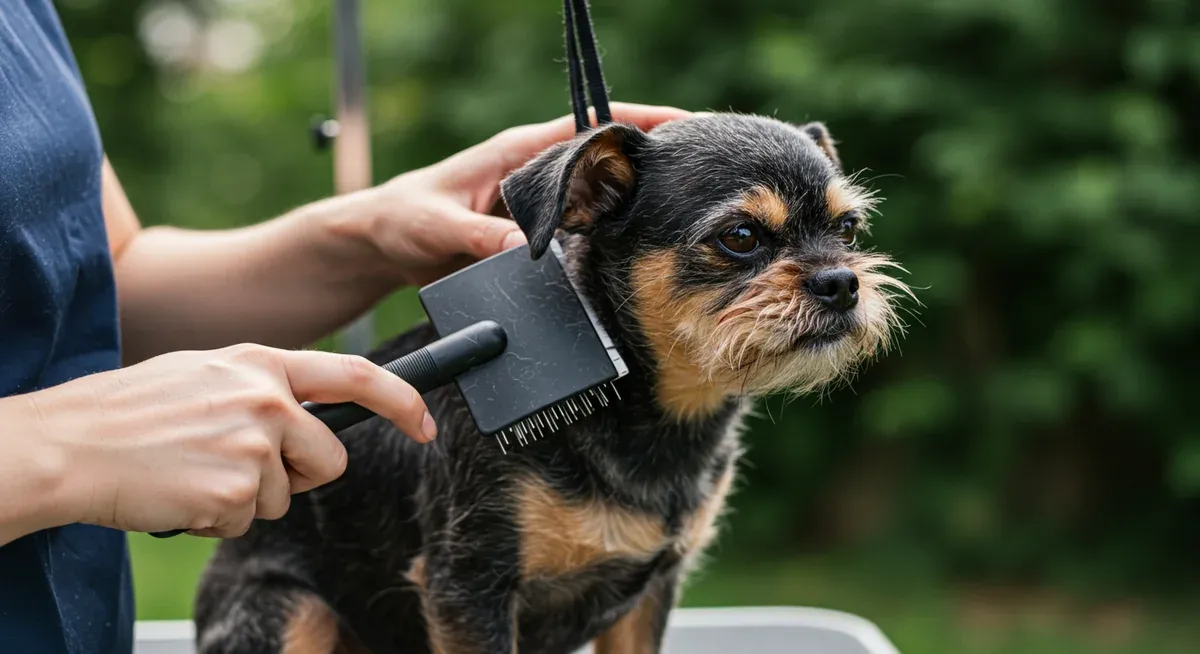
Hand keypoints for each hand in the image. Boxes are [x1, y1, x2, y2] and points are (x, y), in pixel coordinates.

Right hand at [28, 344, 433, 537]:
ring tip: (195, 471)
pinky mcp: (236, 489)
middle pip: (330, 458)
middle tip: (241, 468)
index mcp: (262, 363)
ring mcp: (254, 444)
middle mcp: (267, 398)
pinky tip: (182, 491)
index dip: (401, 400)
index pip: (356, 374)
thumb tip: (307, 420)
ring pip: (286, 496)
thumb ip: (264, 388)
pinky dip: (217, 518)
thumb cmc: (132, 411)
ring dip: (247, 498)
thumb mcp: (206, 373)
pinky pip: (247, 520)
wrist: (69, 443)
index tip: (426, 423)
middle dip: (299, 476)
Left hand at [366, 102, 691, 285]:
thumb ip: (479, 236)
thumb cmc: (404, 219)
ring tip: (685, 215)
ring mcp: (541, 206)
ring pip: (601, 198)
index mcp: (520, 152)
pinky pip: (582, 233)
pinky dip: (610, 238)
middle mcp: (538, 173)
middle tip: (706, 175)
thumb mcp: (438, 227)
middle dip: (656, 162)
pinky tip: (636, 255)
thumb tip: (522, 251)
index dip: (641, 122)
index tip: (688, 125)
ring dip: (637, 204)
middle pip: (610, 159)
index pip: (592, 127)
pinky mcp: (535, 236)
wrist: (382, 244)